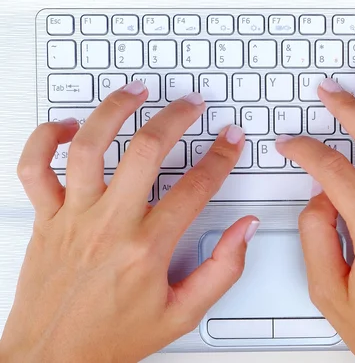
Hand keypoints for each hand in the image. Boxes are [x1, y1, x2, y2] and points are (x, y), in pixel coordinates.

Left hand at [0, 81, 258, 362]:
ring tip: (135, 92)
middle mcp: (110, 225)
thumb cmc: (113, 338)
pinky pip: (35, 168)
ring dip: (114, 111)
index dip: (221, 156)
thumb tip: (244, 230)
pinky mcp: (46, 219)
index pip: (196, 187)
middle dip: (176, 117)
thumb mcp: (183, 314)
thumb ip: (223, 270)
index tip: (230, 140)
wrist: (52, 358)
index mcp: (148, 248)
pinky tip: (67, 127)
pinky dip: (45, 139)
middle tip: (191, 104)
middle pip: (147, 151)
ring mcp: (74, 217)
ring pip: (90, 147)